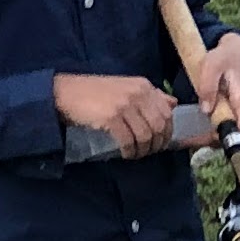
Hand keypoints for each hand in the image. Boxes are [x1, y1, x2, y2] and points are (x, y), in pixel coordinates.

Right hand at [54, 70, 176, 157]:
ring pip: (145, 135)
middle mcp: (137, 93)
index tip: (161, 143)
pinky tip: (125, 154)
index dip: (167, 132)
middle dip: (156, 144)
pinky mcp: (111, 117)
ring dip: (142, 150)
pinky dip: (129, 151)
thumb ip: (150, 96)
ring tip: (135, 154)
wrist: (66, 93)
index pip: (167, 112)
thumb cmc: (96, 93)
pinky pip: (128, 140)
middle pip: (159, 126)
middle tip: (149, 152)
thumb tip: (173, 104)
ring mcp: (124, 105)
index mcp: (144, 86)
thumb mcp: (126, 88)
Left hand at [189, 31, 239, 139]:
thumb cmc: (224, 57)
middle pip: (239, 133)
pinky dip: (226, 123)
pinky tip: (214, 115)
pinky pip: (239, 123)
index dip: (226, 136)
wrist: (239, 50)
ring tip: (206, 120)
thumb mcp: (210, 66)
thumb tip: (206, 111)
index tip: (210, 133)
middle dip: (220, 134)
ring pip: (239, 129)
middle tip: (201, 128)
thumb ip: (207, 88)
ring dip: (222, 129)